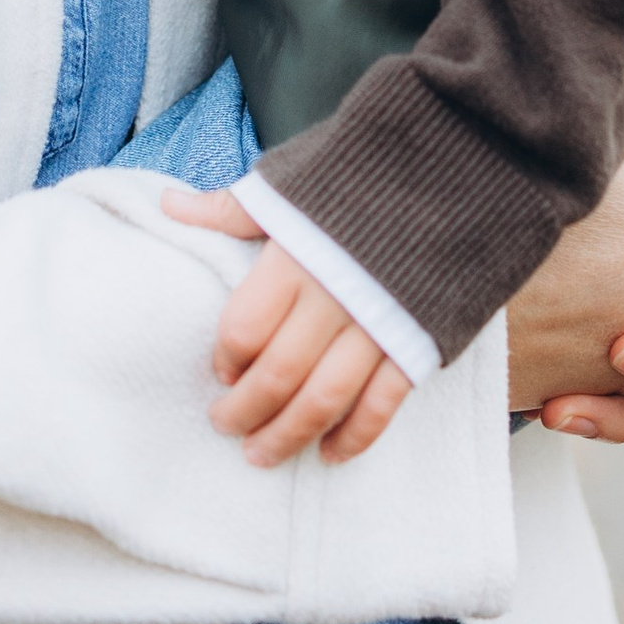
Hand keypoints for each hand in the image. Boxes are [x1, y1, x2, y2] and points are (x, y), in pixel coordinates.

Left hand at [159, 183, 411, 468]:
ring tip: (262, 455)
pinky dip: (354, 436)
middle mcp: (332, 298)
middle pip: (277, 375)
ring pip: (323, 400)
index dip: (226, 358)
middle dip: (246, 412)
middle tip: (224, 427)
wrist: (453, 167)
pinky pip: (381, 405)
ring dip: (288, 435)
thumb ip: (232, 209)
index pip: (244, 329)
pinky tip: (330, 453)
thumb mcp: (291, 182)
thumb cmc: (361, 172)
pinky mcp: (417, 343)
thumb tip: (169, 204)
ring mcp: (377, 326)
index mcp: (294, 257)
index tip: (220, 372)